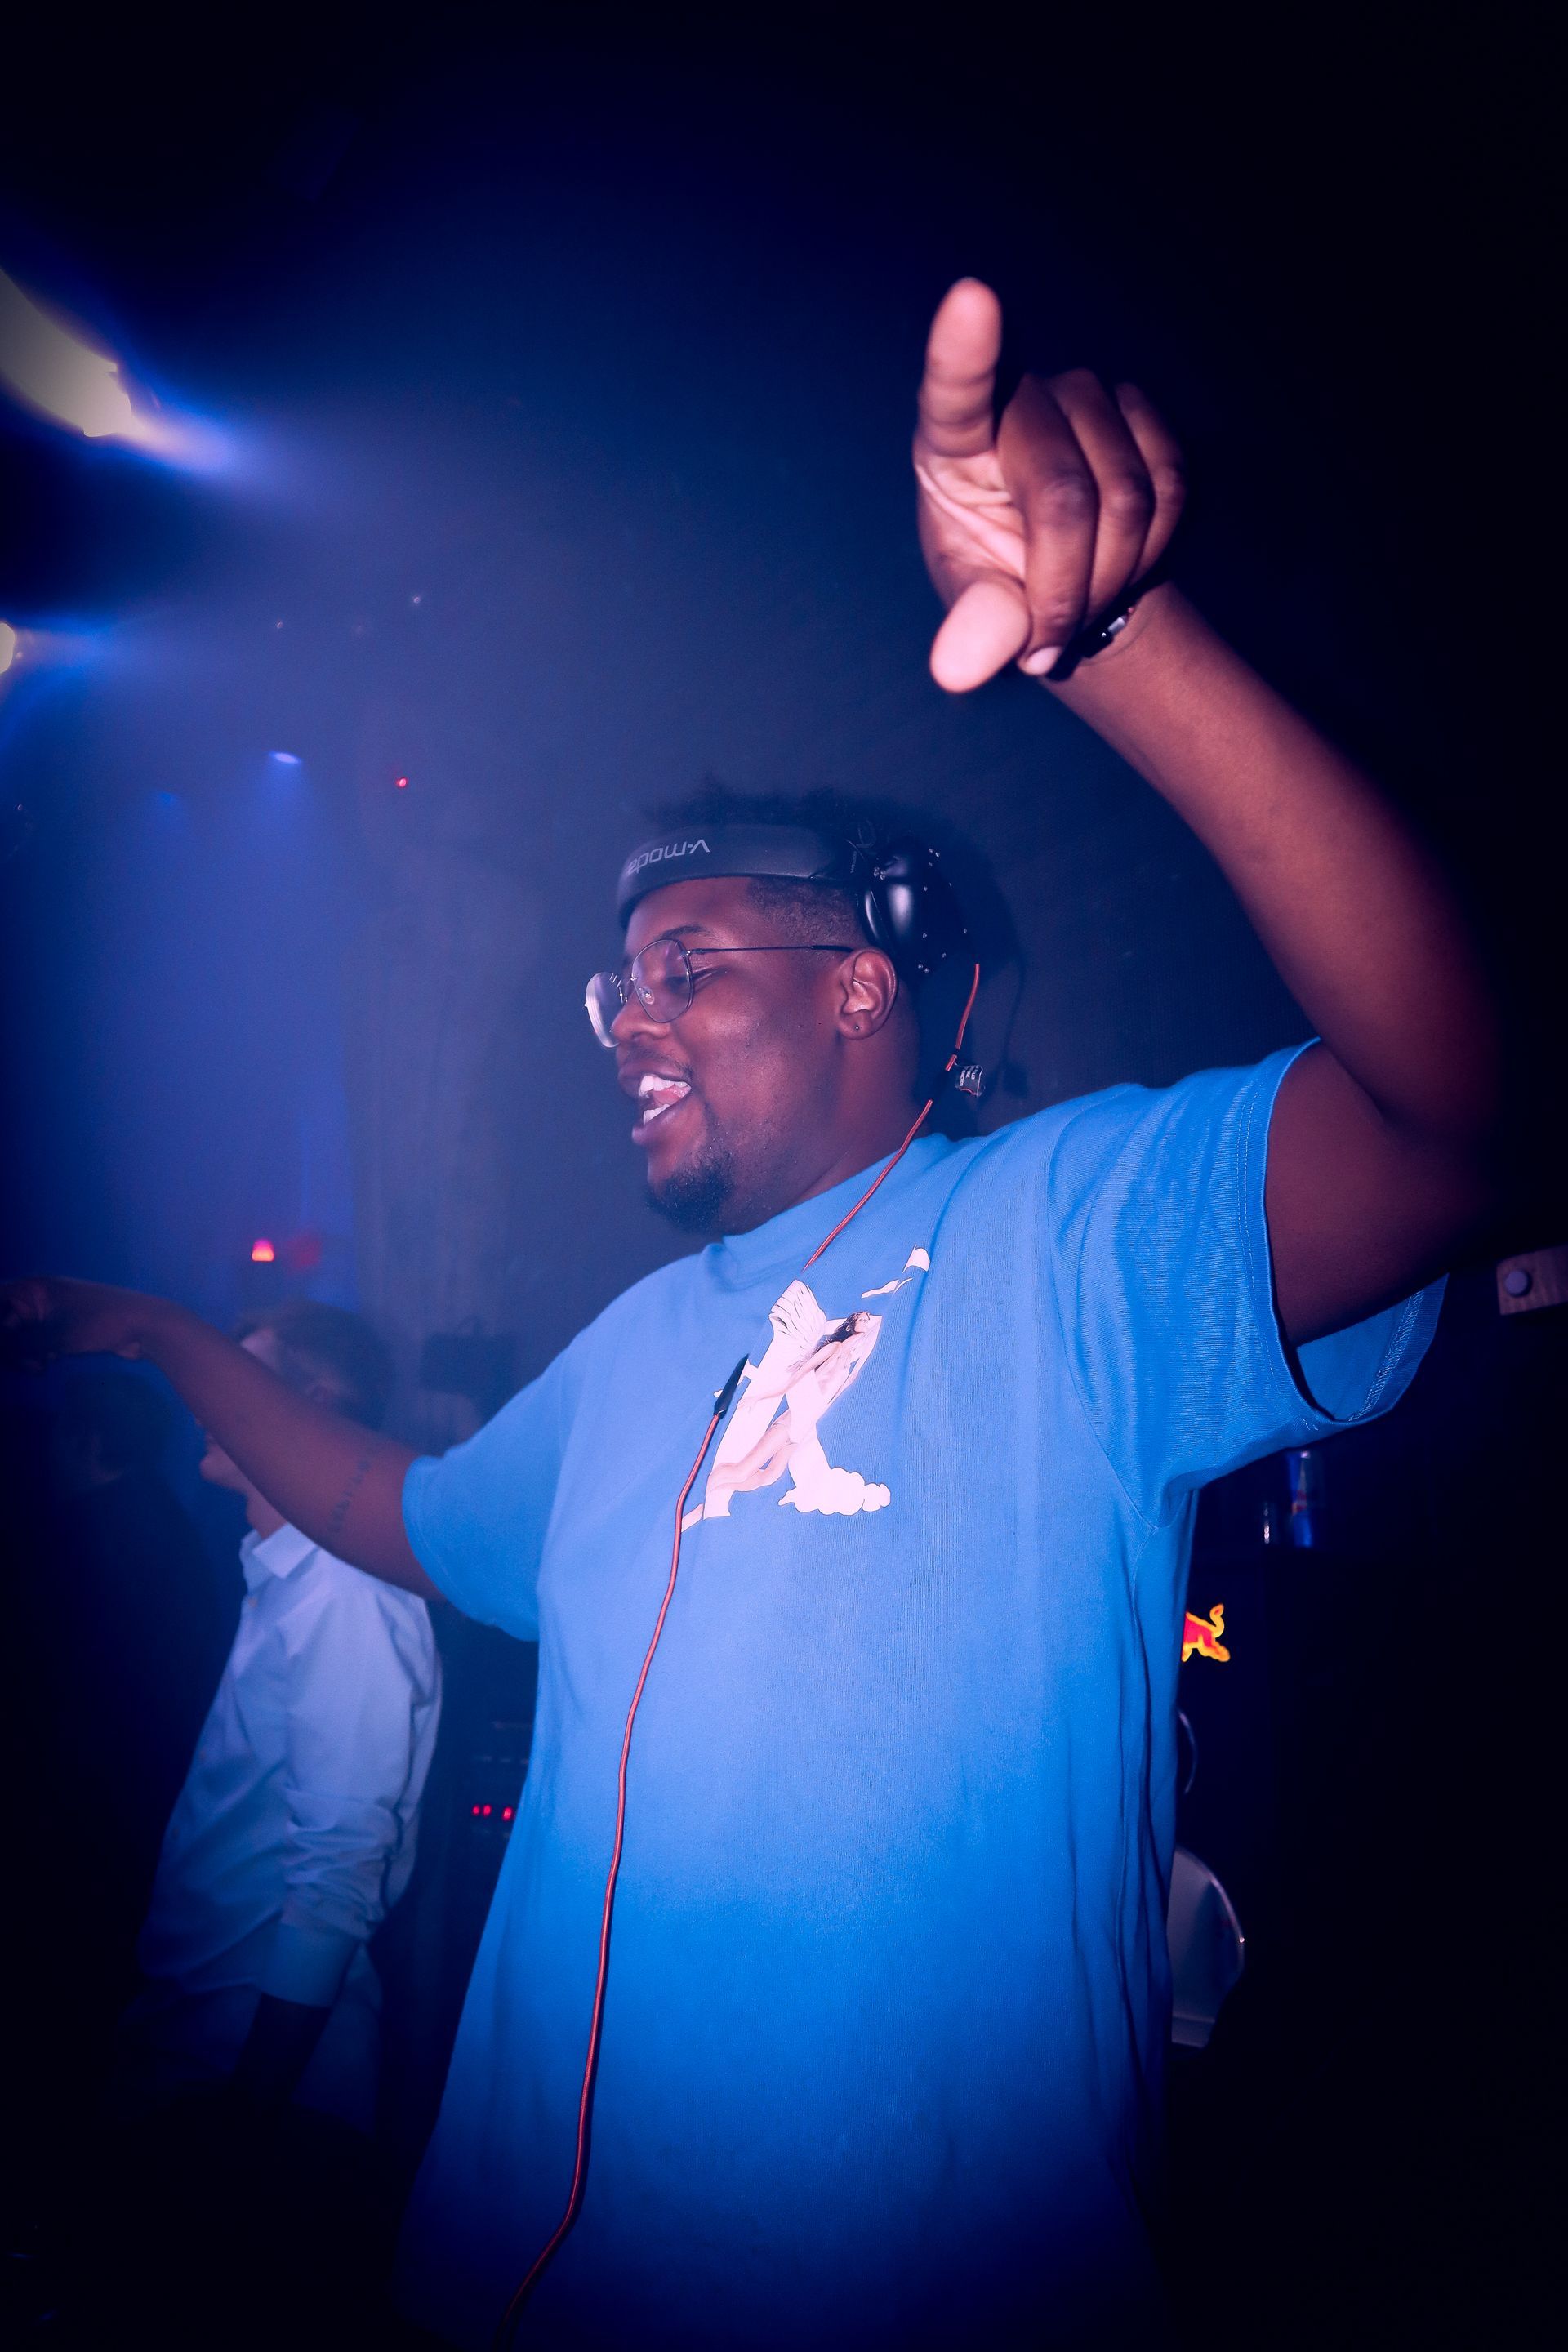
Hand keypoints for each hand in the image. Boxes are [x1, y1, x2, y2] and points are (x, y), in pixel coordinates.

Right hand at [0, 1274, 155, 1370]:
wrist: (144, 1327)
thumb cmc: (100, 1323)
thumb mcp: (55, 1336)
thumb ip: (19, 1345)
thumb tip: (6, 1350)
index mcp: (32, 1288)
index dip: (1, 1327)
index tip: (8, 1347)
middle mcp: (36, 1298)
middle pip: (4, 1324)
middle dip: (10, 1348)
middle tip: (29, 1364)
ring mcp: (48, 1314)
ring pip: (18, 1338)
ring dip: (22, 1355)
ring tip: (40, 1366)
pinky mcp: (59, 1329)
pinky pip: (34, 1344)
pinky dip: (35, 1356)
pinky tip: (45, 1365)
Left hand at [913, 279, 1184, 690]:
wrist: (1063, 575)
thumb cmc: (996, 581)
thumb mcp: (976, 606)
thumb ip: (972, 627)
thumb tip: (957, 670)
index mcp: (952, 442)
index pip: (956, 393)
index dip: (963, 351)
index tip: (971, 298)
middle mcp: (1021, 398)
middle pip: (1066, 496)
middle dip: (1066, 591)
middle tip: (1047, 646)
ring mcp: (1088, 397)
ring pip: (1130, 499)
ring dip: (1113, 579)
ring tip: (1080, 604)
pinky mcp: (1143, 412)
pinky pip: (1172, 487)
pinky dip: (1153, 550)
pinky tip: (1122, 561)